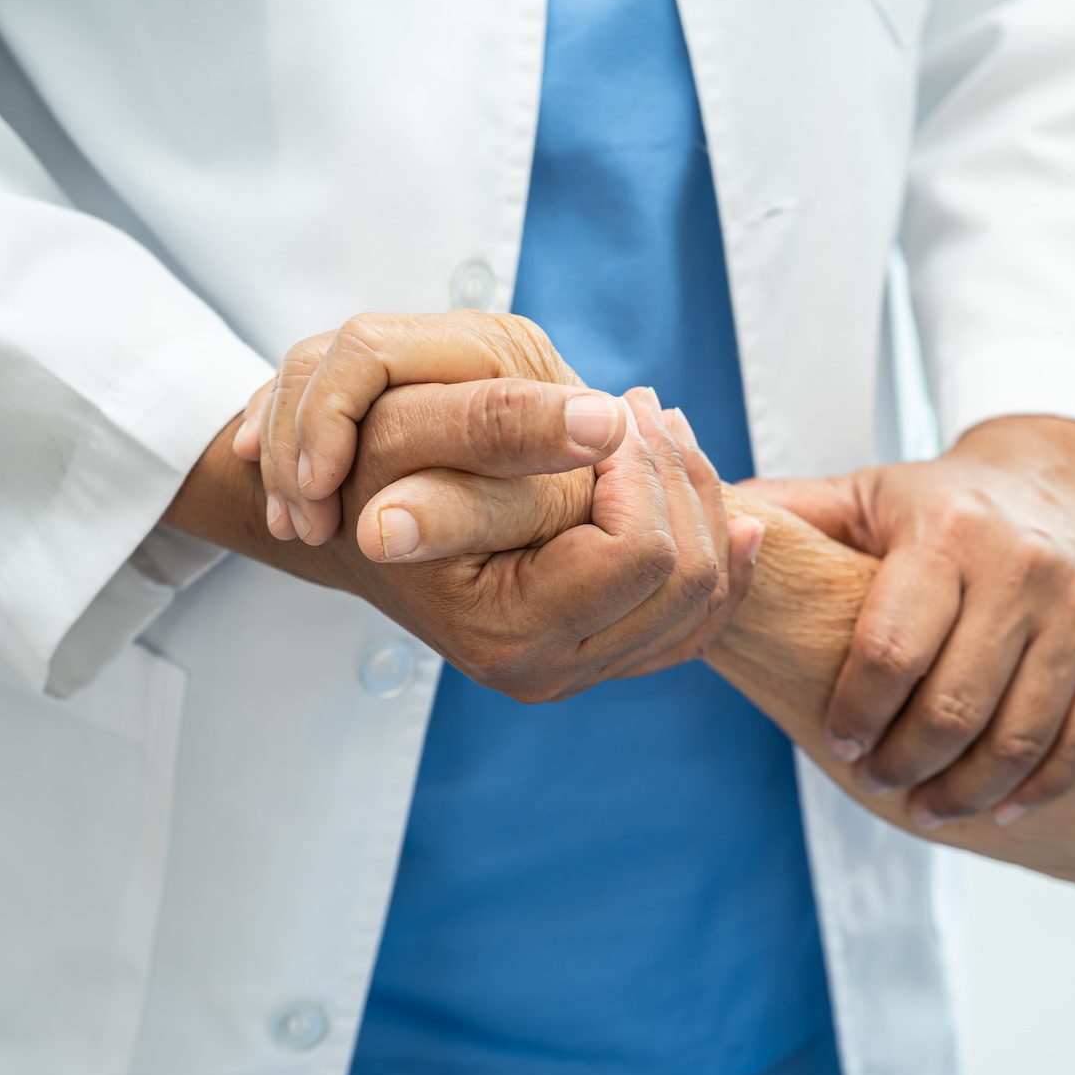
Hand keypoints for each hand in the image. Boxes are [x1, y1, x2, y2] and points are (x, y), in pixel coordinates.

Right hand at [226, 310, 761, 690]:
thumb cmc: (367, 469)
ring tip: (658, 429)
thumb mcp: (412, 429)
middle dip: (675, 477)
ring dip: (697, 500)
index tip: (609, 411)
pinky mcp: (603, 656)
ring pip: (705, 594)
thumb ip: (505, 424)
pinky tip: (725, 509)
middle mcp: (548, 671)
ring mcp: (581, 671)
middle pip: (687, 577)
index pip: (641, 552)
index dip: (639, 471)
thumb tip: (604, 421)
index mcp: (507, 628)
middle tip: (644, 403)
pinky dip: (718, 556)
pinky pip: (700, 618)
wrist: (349, 518)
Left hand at [742, 416, 1074, 826]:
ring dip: (969, 789)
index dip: (860, 710)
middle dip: (908, 761)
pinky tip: (1001, 809)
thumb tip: (711, 532)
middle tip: (876, 781)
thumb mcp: (865, 493)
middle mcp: (1022, 568)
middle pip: (958, 704)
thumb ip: (792, 515)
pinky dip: (1042, 785)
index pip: (894, 647)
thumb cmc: (942, 501)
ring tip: (927, 809)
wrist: (1058, 473)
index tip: (840, 742)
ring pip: (1023, 733)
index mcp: (948, 533)